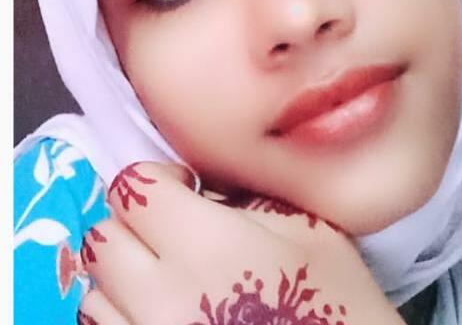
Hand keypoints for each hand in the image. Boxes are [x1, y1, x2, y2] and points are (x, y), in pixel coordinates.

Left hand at [78, 162, 403, 323]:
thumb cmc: (338, 304)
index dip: (156, 179)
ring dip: (122, 274)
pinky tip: (163, 313)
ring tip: (165, 277)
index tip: (185, 188)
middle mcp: (161, 296)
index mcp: (206, 245)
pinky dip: (122, 316)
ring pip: (94, 291)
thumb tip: (200, 193)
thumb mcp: (308, 230)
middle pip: (103, 237)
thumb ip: (243, 200)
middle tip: (172, 229)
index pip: (133, 186)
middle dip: (134, 222)